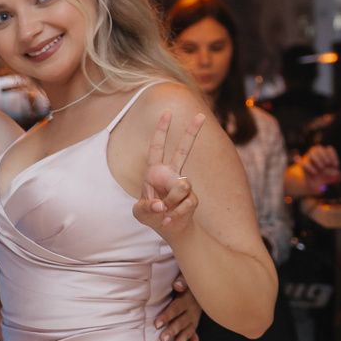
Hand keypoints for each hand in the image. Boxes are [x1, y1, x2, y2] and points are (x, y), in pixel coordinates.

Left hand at [132, 109, 204, 240]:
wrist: (167, 228)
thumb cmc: (150, 215)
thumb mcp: (140, 213)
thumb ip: (146, 209)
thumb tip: (161, 206)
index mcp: (154, 171)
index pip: (157, 146)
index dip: (162, 129)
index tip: (168, 112)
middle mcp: (171, 174)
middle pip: (183, 150)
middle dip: (191, 132)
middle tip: (200, 115)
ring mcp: (183, 185)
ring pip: (182, 185)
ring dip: (171, 202)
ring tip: (163, 212)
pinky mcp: (193, 198)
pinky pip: (187, 203)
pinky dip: (175, 214)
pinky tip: (169, 219)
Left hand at [157, 276, 202, 340]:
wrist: (200, 287)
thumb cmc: (186, 283)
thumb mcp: (185, 277)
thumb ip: (181, 280)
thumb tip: (177, 285)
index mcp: (187, 300)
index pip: (176, 309)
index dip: (167, 316)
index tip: (156, 324)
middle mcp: (192, 311)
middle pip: (181, 323)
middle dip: (172, 332)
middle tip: (162, 340)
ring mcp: (194, 320)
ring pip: (188, 332)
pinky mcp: (194, 326)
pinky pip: (195, 338)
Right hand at [296, 145, 340, 194]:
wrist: (317, 184)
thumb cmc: (327, 176)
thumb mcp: (333, 175)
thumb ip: (334, 172)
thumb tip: (333, 171)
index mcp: (326, 155)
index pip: (329, 149)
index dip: (333, 155)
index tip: (335, 165)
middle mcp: (318, 156)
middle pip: (319, 148)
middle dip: (324, 155)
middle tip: (328, 163)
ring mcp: (310, 160)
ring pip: (311, 154)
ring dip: (317, 160)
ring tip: (322, 168)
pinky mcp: (304, 167)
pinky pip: (305, 164)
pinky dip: (310, 167)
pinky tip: (315, 172)